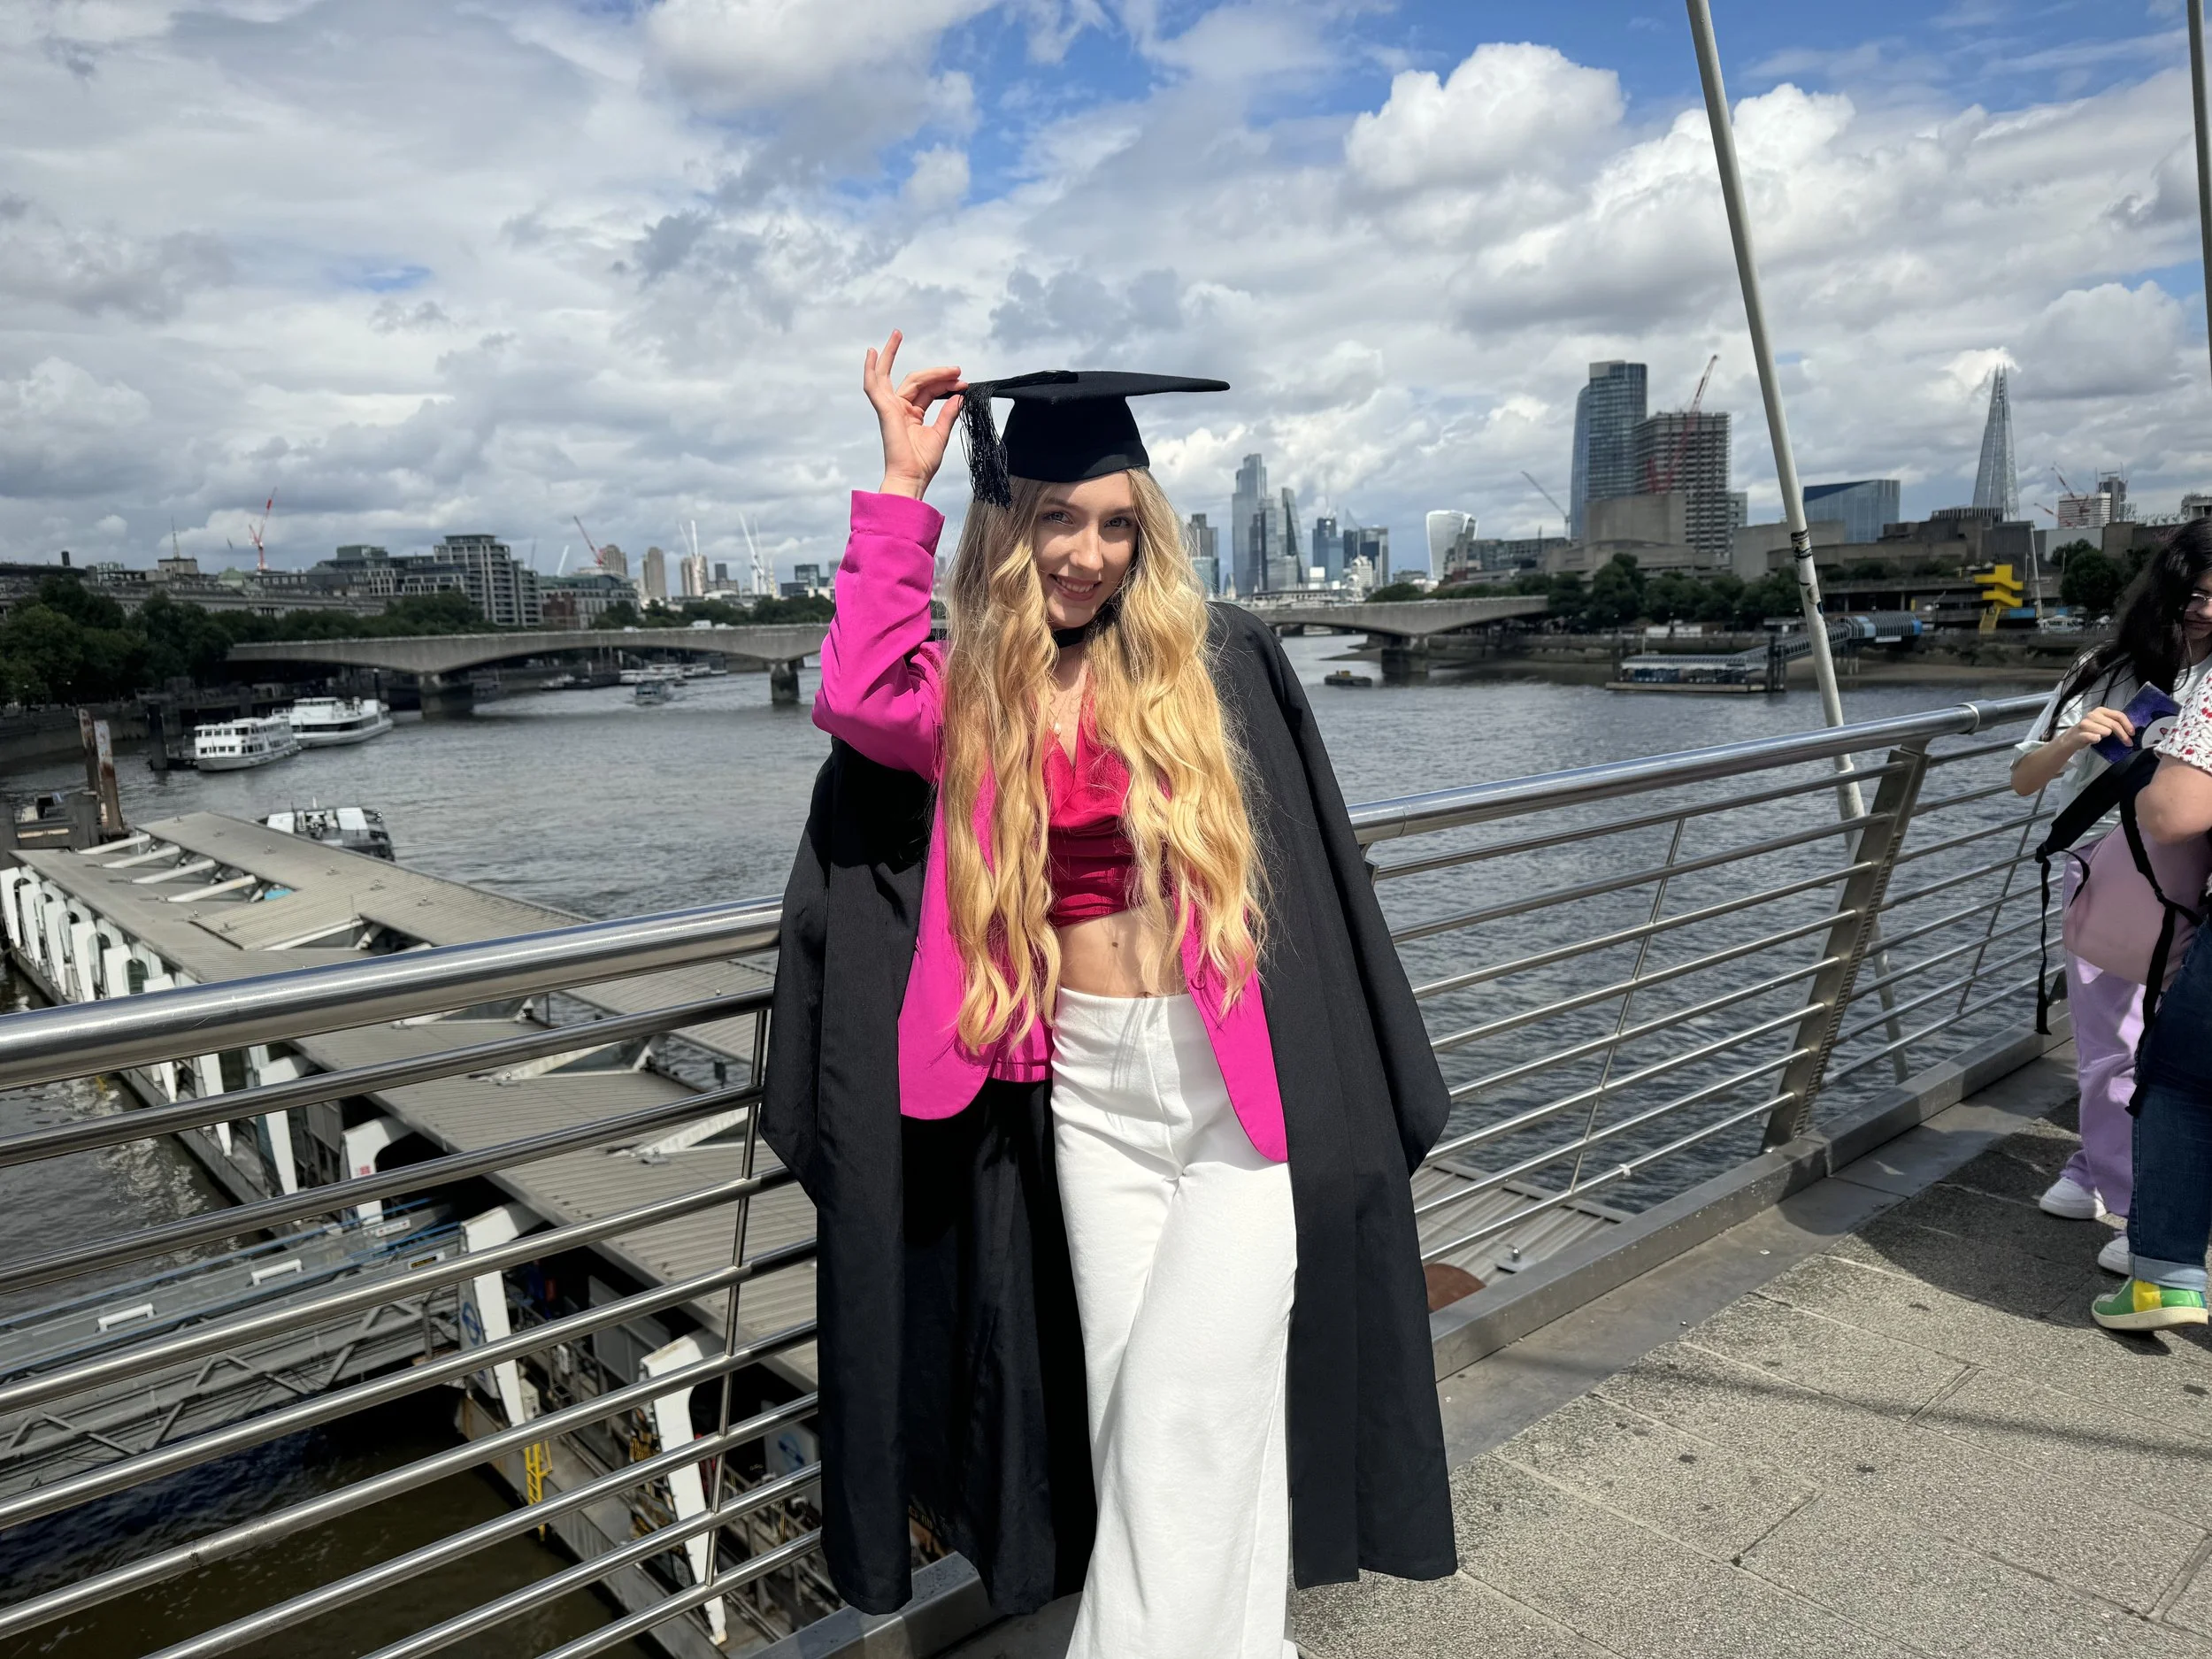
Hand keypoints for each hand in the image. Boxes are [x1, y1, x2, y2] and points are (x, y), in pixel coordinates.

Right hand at [864, 331, 963, 499]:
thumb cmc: (923, 463)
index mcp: (912, 415)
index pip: (929, 390)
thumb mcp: (941, 434)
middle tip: (956, 369)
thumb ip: (948, 413)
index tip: (964, 383)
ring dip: (897, 355)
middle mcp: (900, 409)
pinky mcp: (885, 410)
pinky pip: (873, 385)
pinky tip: (871, 352)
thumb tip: (958, 396)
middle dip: (937, 373)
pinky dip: (870, 368)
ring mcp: (891, 408)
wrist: (913, 478)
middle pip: (917, 381)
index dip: (946, 384)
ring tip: (897, 334)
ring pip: (899, 377)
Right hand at [2064, 706, 2135, 752]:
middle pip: (2114, 724)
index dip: (2127, 724)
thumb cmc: (2090, 730)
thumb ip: (2114, 723)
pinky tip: (2097, 740)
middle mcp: (2093, 715)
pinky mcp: (2080, 733)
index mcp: (2101, 710)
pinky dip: (2097, 739)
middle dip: (2123, 735)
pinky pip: (2094, 737)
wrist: (2072, 737)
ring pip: (2105, 731)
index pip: (2118, 715)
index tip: (2132, 733)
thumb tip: (2130, 730)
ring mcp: (2085, 723)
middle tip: (2128, 743)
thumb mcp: (2103, 723)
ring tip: (2105, 739)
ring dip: (2108, 737)